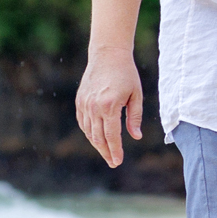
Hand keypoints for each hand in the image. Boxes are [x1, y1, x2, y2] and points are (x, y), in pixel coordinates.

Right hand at [76, 46, 145, 166]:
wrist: (108, 55)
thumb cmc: (126, 74)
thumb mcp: (136, 95)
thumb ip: (134, 117)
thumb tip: (136, 137)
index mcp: (110, 106)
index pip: (112, 135)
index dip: (115, 150)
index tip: (118, 162)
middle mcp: (94, 107)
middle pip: (98, 137)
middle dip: (106, 152)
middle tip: (114, 162)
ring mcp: (84, 104)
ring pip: (89, 132)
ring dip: (97, 144)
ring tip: (107, 153)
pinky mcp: (80, 101)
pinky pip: (83, 122)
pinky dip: (89, 133)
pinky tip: (97, 138)